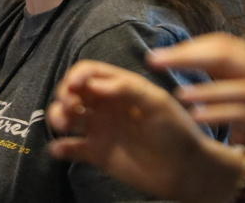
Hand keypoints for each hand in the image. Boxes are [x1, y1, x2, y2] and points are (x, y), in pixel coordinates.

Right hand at [46, 60, 244, 202]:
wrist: (186, 171)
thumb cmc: (177, 131)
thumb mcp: (157, 103)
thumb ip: (127, 88)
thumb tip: (93, 83)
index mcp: (121, 88)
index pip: (91, 73)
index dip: (78, 76)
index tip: (73, 87)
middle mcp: (107, 106)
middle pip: (73, 93)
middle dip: (64, 95)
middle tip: (69, 107)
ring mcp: (101, 130)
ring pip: (68, 117)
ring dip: (58, 117)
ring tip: (63, 126)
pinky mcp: (98, 154)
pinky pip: (72, 148)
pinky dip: (60, 147)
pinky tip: (59, 148)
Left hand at [151, 33, 244, 188]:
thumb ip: (238, 86)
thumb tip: (205, 83)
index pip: (222, 43)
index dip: (190, 45)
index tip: (162, 53)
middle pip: (222, 52)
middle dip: (185, 55)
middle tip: (154, 60)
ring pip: (234, 80)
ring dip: (201, 85)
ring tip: (174, 92)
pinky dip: (219, 113)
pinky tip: (198, 116)